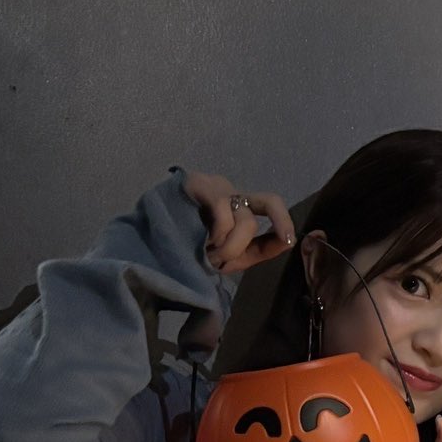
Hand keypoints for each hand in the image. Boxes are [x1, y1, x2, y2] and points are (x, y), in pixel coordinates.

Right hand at [181, 171, 295, 273]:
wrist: (151, 248)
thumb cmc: (192, 250)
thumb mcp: (233, 256)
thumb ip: (260, 249)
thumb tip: (289, 241)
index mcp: (240, 206)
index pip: (270, 204)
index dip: (283, 220)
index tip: (290, 239)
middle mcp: (229, 191)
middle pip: (261, 209)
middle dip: (241, 244)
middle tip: (221, 259)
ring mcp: (213, 184)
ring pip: (242, 216)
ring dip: (226, 245)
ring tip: (203, 253)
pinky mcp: (195, 182)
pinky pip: (222, 207)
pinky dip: (217, 232)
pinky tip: (199, 241)